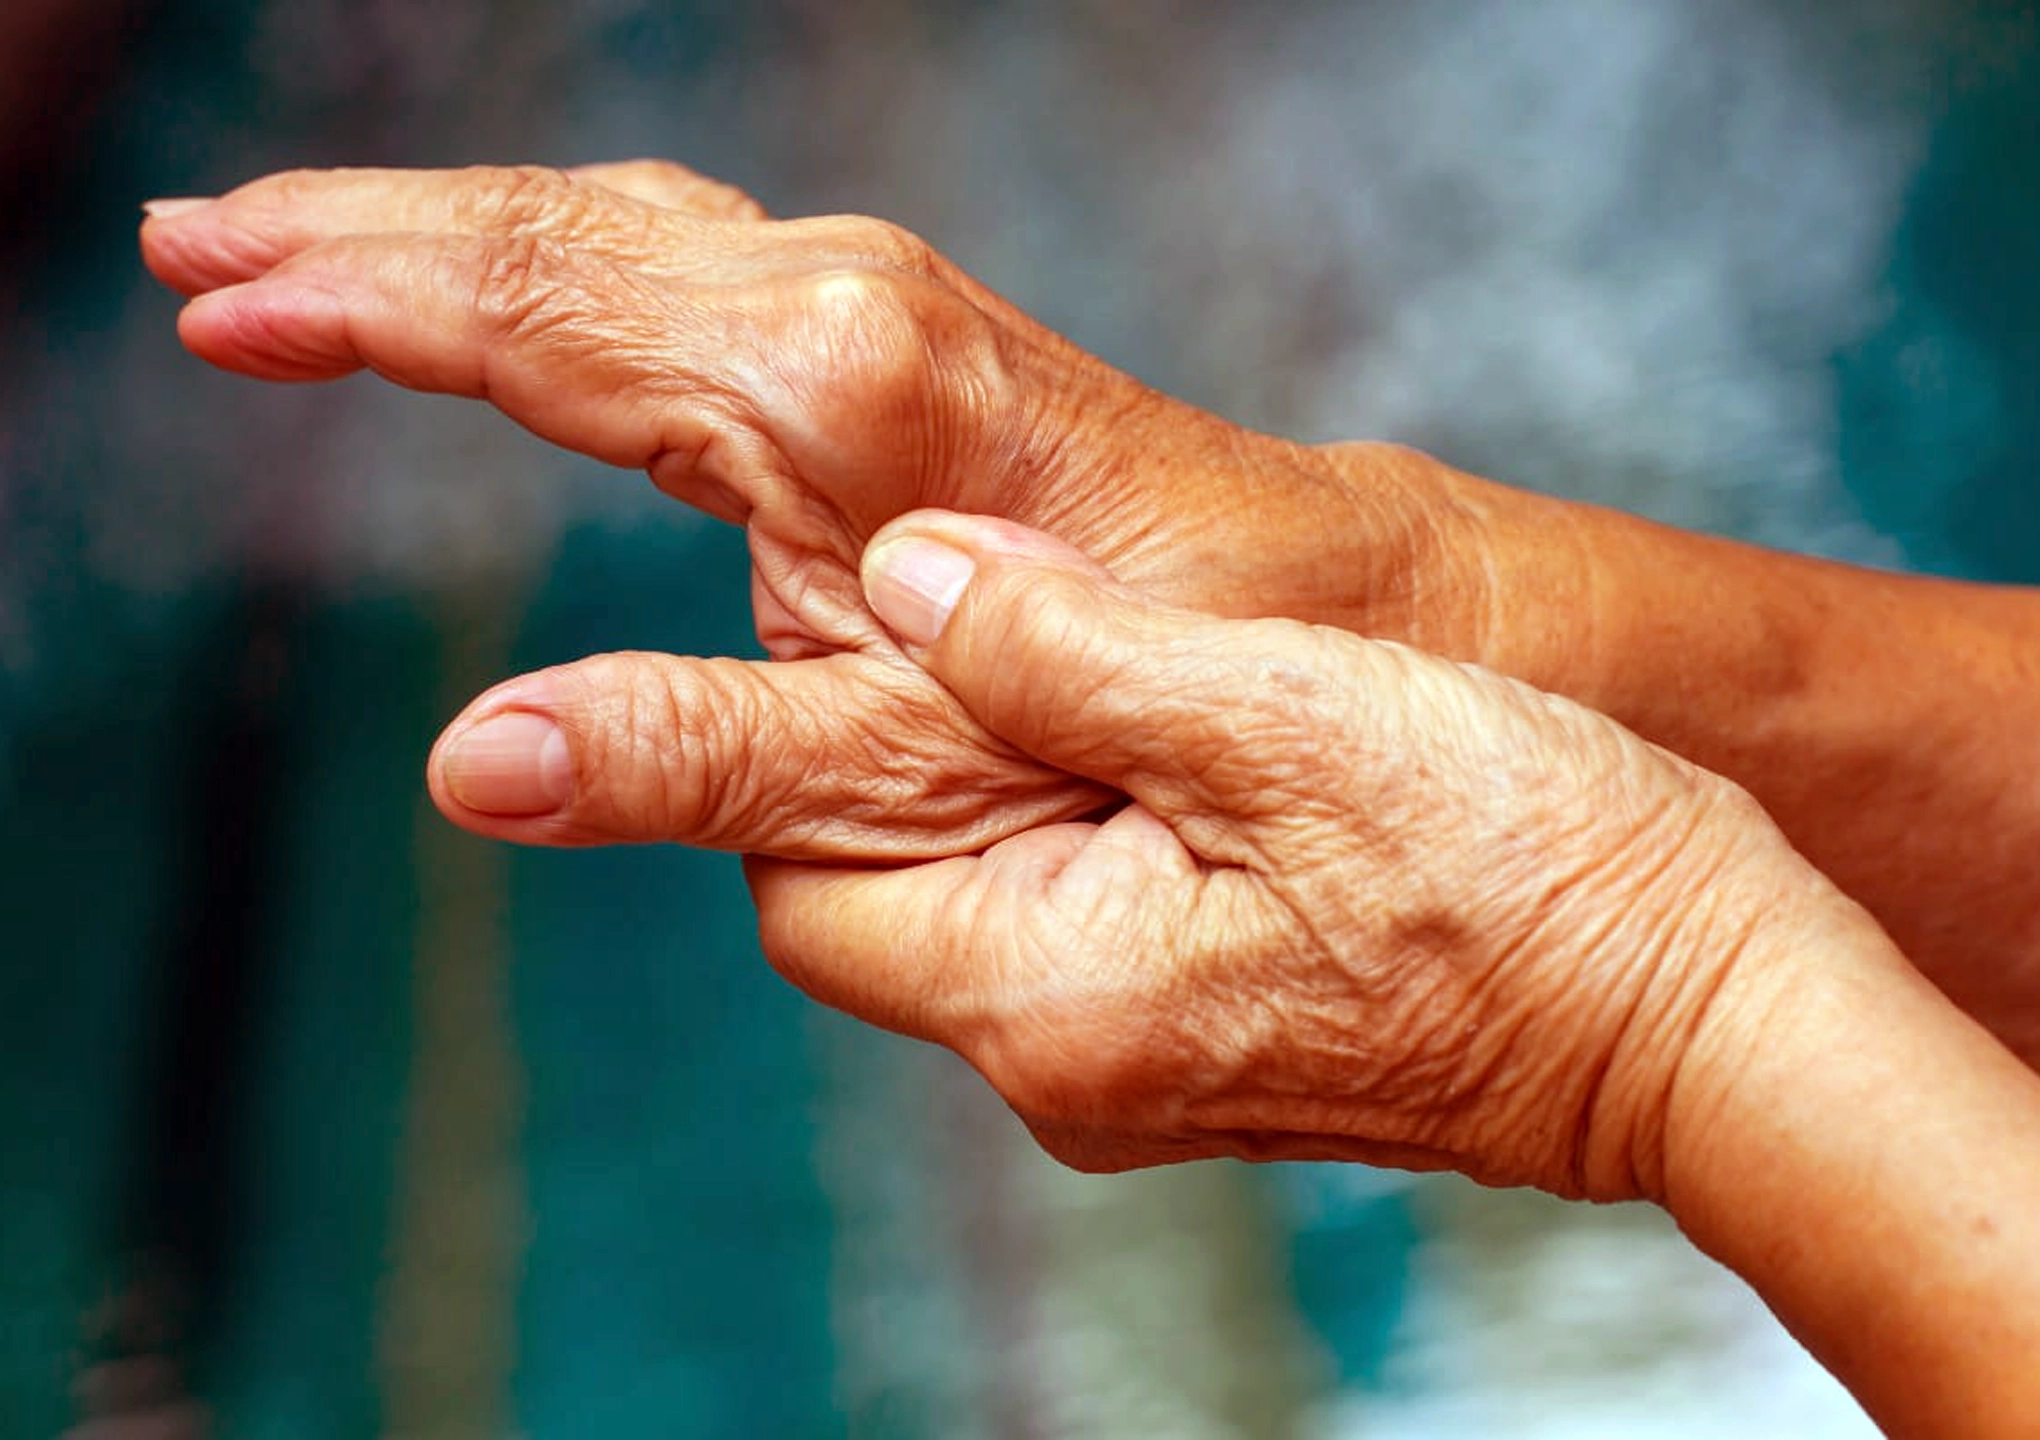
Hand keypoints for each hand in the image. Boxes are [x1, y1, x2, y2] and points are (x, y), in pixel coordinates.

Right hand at [140, 161, 1482, 859]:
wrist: (1302, 618)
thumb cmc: (1135, 707)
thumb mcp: (910, 777)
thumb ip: (693, 766)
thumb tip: (476, 768)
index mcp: (823, 390)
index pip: (532, 308)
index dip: (356, 299)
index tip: (210, 295)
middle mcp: (840, 306)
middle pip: (554, 232)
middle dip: (363, 236)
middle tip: (197, 247)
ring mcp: (872, 304)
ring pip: (613, 230)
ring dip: (447, 235)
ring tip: (293, 252)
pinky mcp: (891, 338)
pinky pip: (682, 263)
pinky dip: (559, 265)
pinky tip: (502, 282)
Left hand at [748, 510, 1840, 1199]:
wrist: (1708, 1023)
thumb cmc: (1527, 873)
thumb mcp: (1279, 713)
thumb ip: (1061, 649)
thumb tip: (900, 573)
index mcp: (1055, 1001)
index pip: (807, 887)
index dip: (793, 752)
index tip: (851, 624)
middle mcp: (1074, 1070)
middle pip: (880, 903)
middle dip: (896, 759)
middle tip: (975, 613)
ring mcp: (1143, 1072)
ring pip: (980, 907)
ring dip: (995, 780)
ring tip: (1078, 652)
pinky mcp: (1208, 1044)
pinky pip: (1077, 927)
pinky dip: (1080, 822)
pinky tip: (1163, 739)